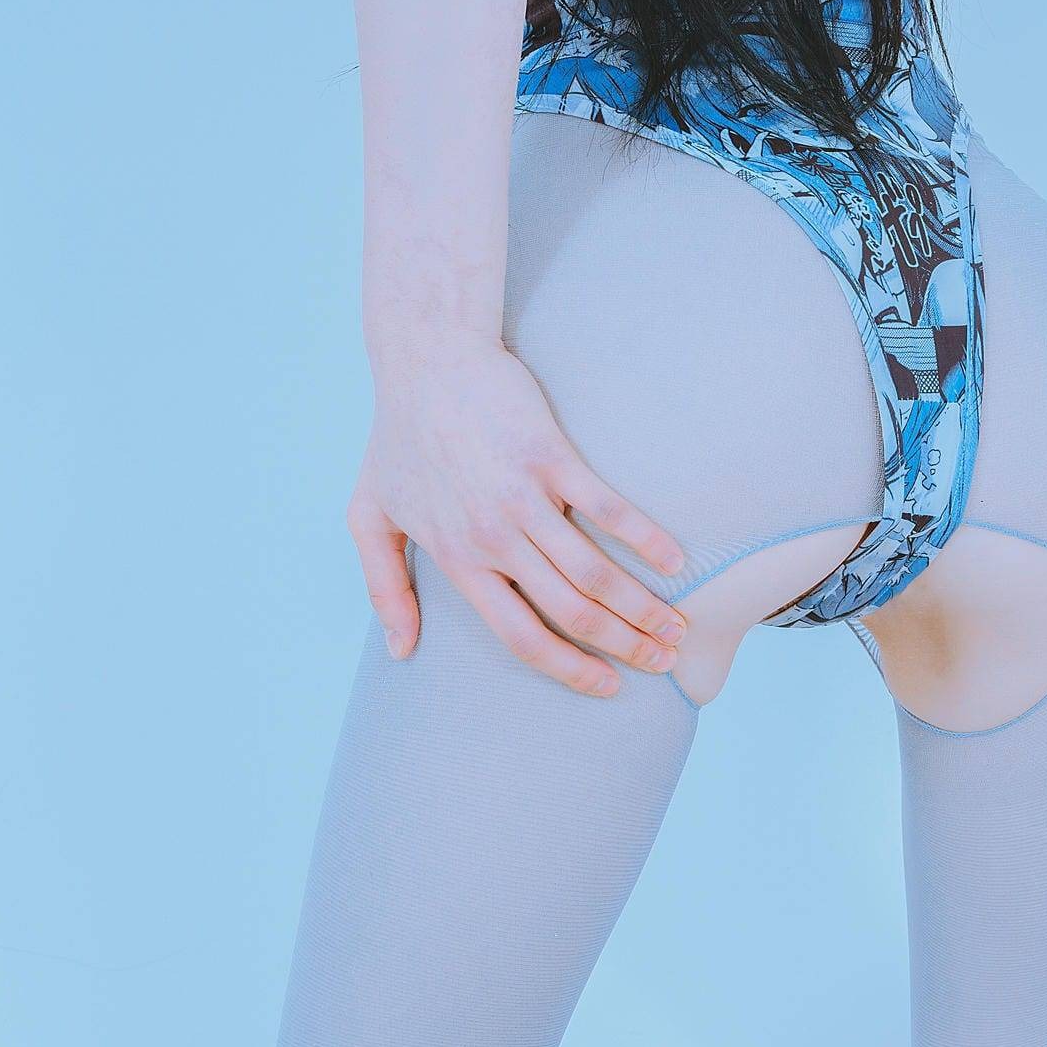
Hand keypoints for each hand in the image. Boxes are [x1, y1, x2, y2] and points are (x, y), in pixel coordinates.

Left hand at [350, 335, 688, 696]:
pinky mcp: (550, 455)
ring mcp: (523, 496)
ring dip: (643, 607)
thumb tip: (400, 651)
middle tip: (662, 662)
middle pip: (571, 611)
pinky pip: (608, 508)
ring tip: (677, 628)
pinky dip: (646, 539)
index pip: (520, 636)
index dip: (569, 669)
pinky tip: (675, 562)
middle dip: (623, 645)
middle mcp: (493, 537)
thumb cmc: (396, 437)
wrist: (425, 360)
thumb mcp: (370, 517)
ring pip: (595, 571)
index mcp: (457, 559)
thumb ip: (384, 588)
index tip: (606, 686)